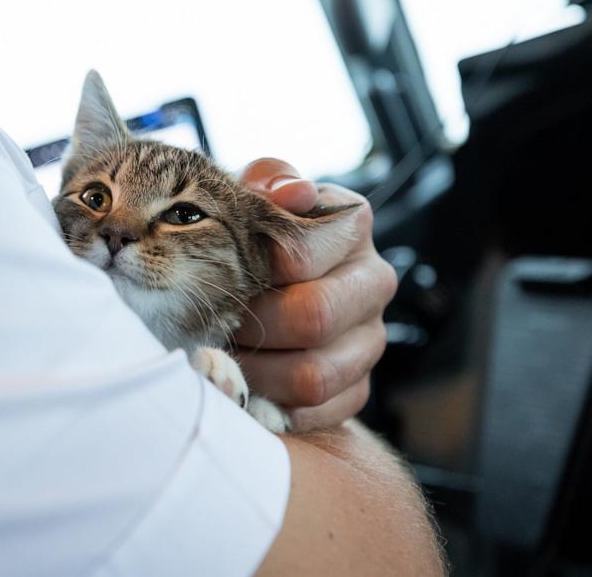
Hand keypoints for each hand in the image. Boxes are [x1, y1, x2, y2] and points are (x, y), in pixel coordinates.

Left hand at [234, 158, 396, 429]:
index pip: (301, 251)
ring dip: (258, 371)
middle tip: (219, 323)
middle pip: (314, 316)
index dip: (252, 267)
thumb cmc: (255, 237)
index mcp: (350, 226)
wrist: (269, 287)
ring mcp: (370, 340)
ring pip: (315, 375)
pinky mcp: (358, 387)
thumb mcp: (257, 196)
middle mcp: (373, 281)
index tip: (222, 270)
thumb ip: (267, 181)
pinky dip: (276, 405)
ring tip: (227, 355)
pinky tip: (250, 385)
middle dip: (255, 324)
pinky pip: (319, 411)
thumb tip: (287, 191)